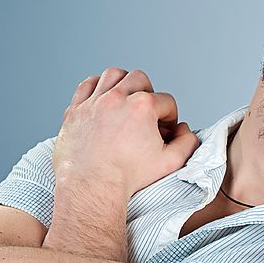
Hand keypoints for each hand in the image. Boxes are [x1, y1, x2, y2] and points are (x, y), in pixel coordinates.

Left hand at [53, 67, 199, 197]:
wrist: (92, 188)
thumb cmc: (128, 177)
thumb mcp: (171, 162)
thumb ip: (188, 143)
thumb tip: (185, 130)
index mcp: (143, 107)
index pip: (167, 101)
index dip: (170, 117)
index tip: (165, 132)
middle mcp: (117, 98)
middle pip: (140, 79)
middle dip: (149, 94)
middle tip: (148, 114)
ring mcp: (94, 102)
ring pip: (113, 75)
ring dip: (124, 84)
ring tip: (127, 101)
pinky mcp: (76, 110)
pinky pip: (87, 85)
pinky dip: (98, 87)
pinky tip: (104, 100)